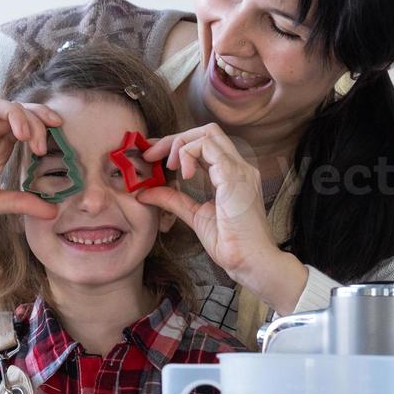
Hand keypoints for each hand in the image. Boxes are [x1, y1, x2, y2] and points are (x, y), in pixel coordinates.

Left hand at [137, 124, 307, 312]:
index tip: (153, 156)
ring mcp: (239, 169)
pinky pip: (207, 147)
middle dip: (174, 138)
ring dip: (180, 144)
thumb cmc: (230, 243)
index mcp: (232, 174)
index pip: (205, 144)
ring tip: (169, 167)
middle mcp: (239, 167)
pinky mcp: (234, 176)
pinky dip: (188, 154)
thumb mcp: (194, 215)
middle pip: (206, 131)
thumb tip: (144, 192)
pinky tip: (182, 174)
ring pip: (207, 133)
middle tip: (151, 155)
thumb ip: (172, 199)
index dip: (177, 144)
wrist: (249, 262)